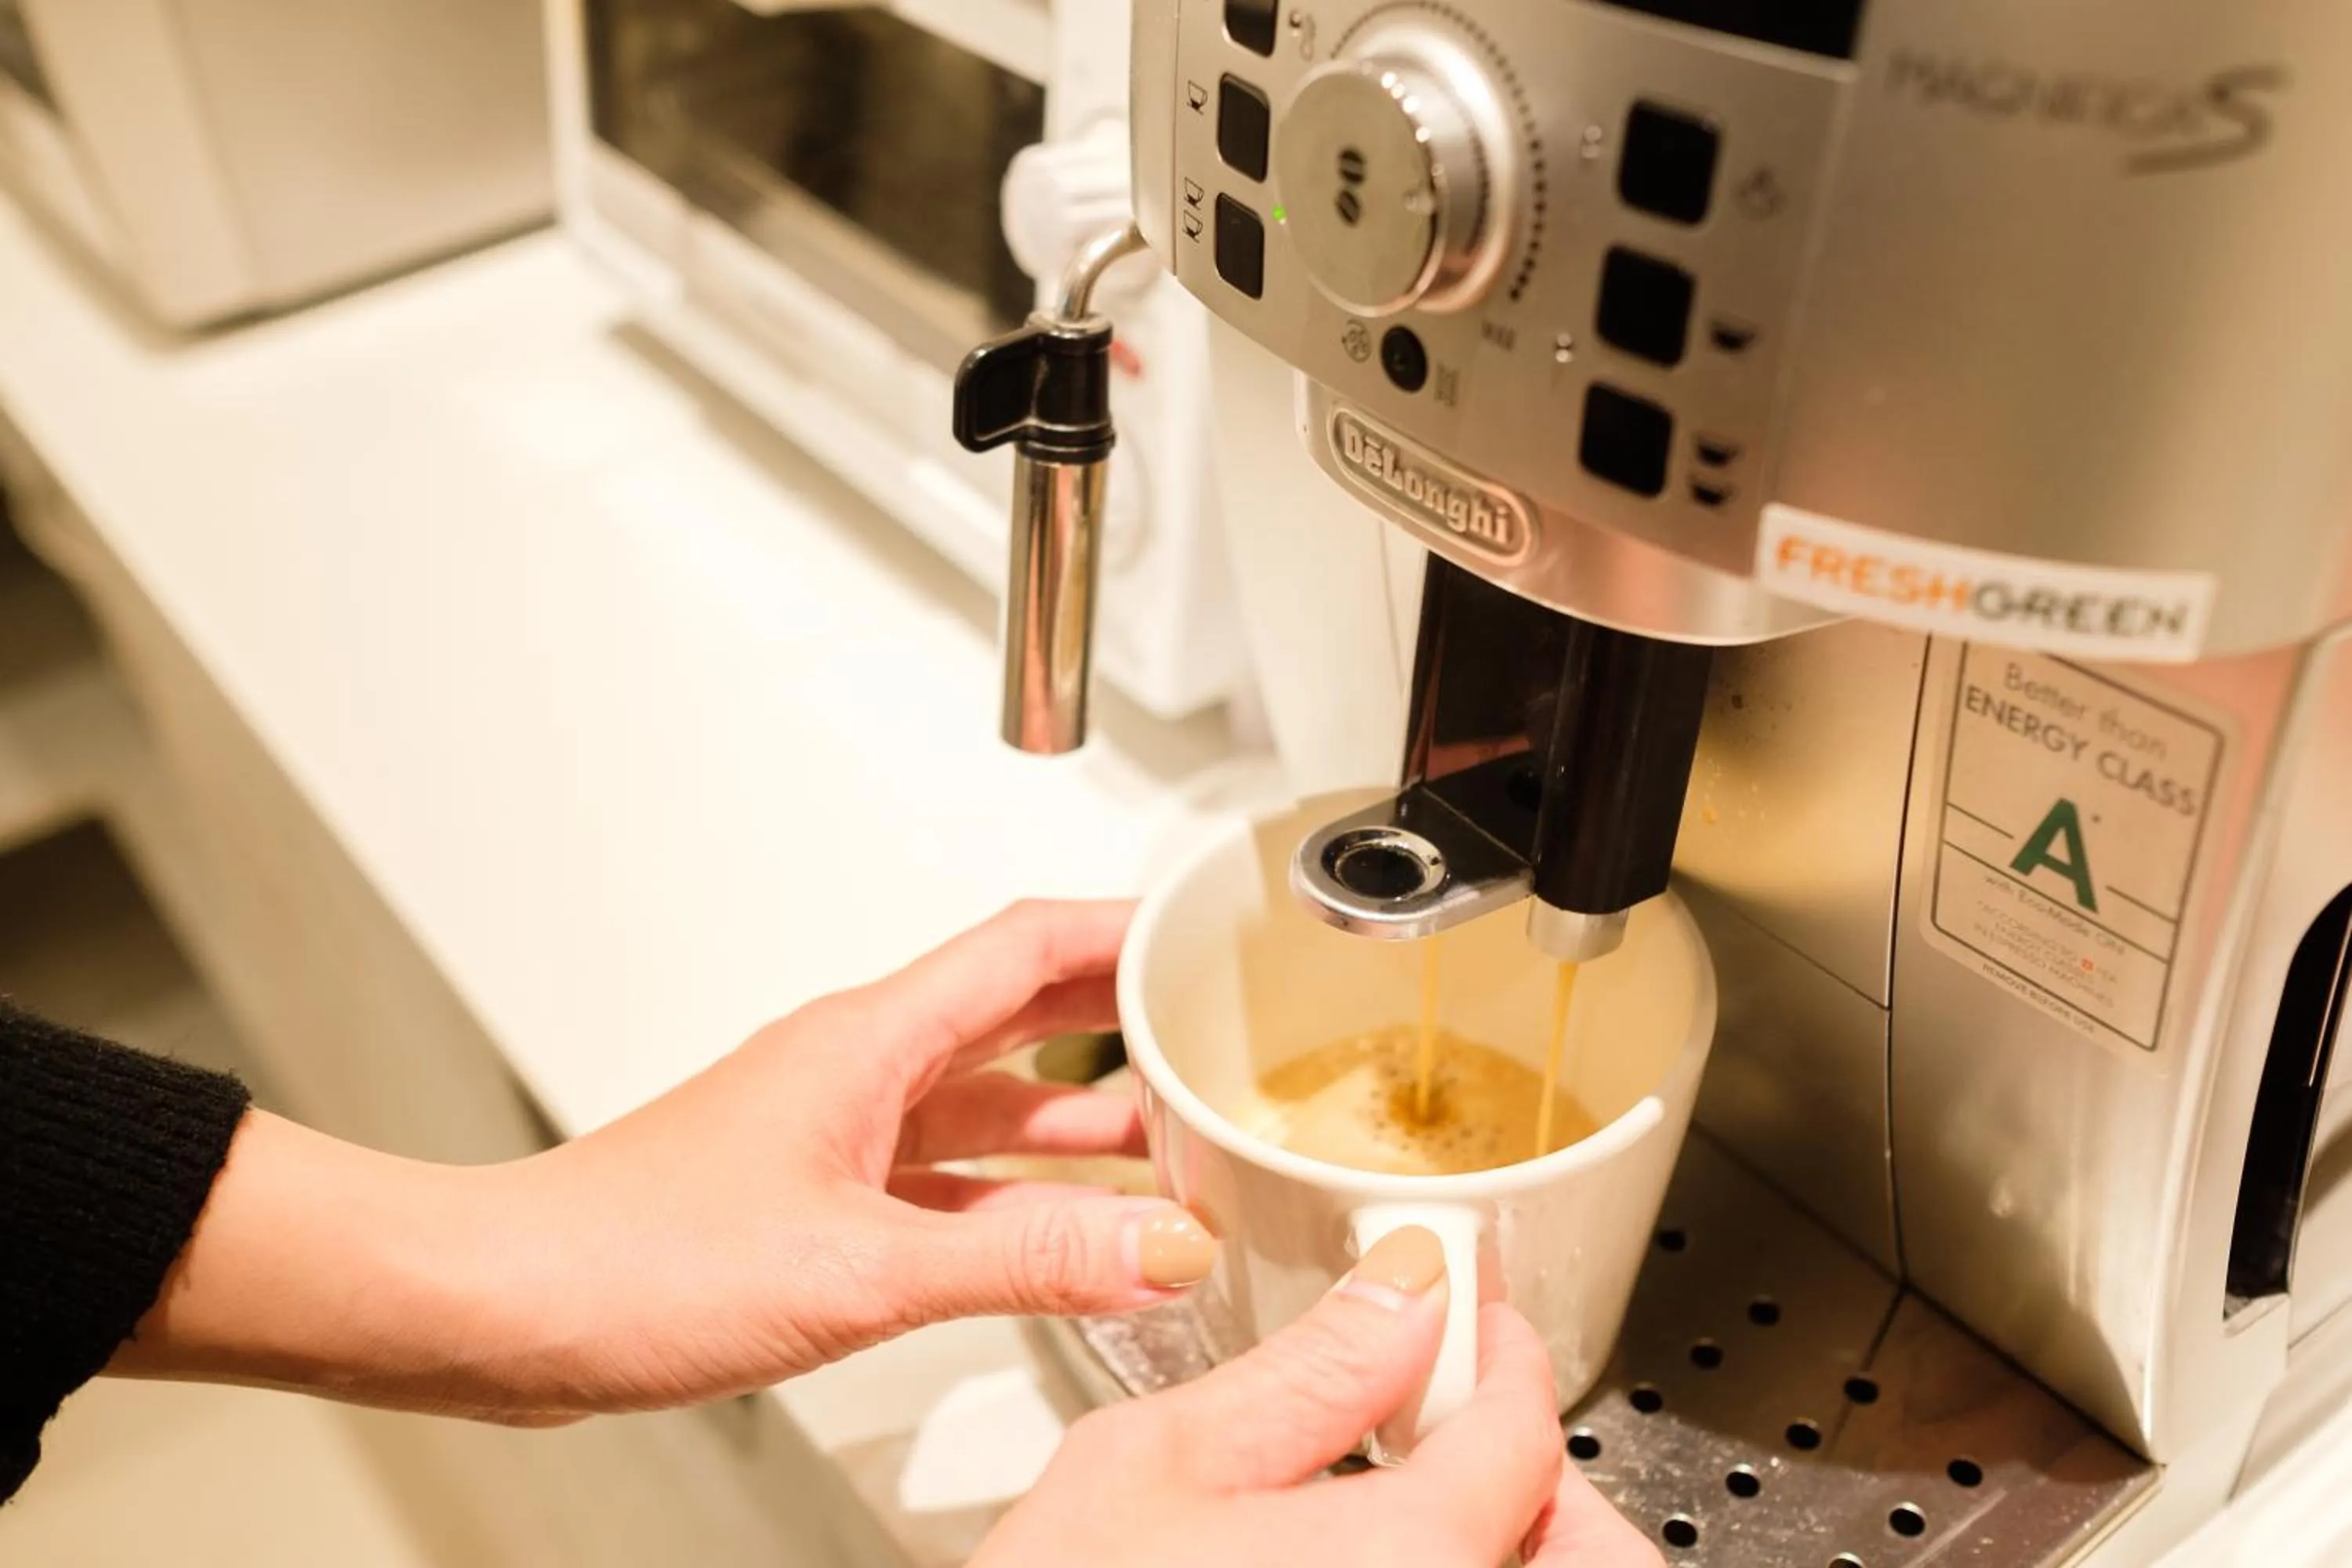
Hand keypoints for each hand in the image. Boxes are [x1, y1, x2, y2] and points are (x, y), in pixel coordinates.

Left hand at [113, 902, 1216, 1420]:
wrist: (503, 1310)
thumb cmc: (628, 1260)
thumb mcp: (857, 1268)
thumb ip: (1022, 1262)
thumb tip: (1157, 1248)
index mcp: (869, 1041)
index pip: (1028, 943)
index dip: (1127, 929)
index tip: (1210, 933)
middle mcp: (858, 1068)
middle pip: (1021, 1008)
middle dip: (1126, 1015)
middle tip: (1216, 1031)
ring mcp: (838, 1130)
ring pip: (991, 1099)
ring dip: (1082, 1115)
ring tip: (1173, 1135)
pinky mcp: (818, 1196)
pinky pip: (951, 1175)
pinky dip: (1021, 1195)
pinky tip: (1068, 1232)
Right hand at [975, 1226, 1663, 1567]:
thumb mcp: (1160, 1459)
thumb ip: (1310, 1368)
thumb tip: (1409, 1285)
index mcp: (1410, 1563)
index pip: (1527, 1438)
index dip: (1507, 1360)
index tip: (1480, 1326)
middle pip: (1589, 1556)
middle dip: (1542, 1483)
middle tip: (1464, 1432)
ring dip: (1509, 1541)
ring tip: (1413, 1495)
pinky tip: (1371, 1556)